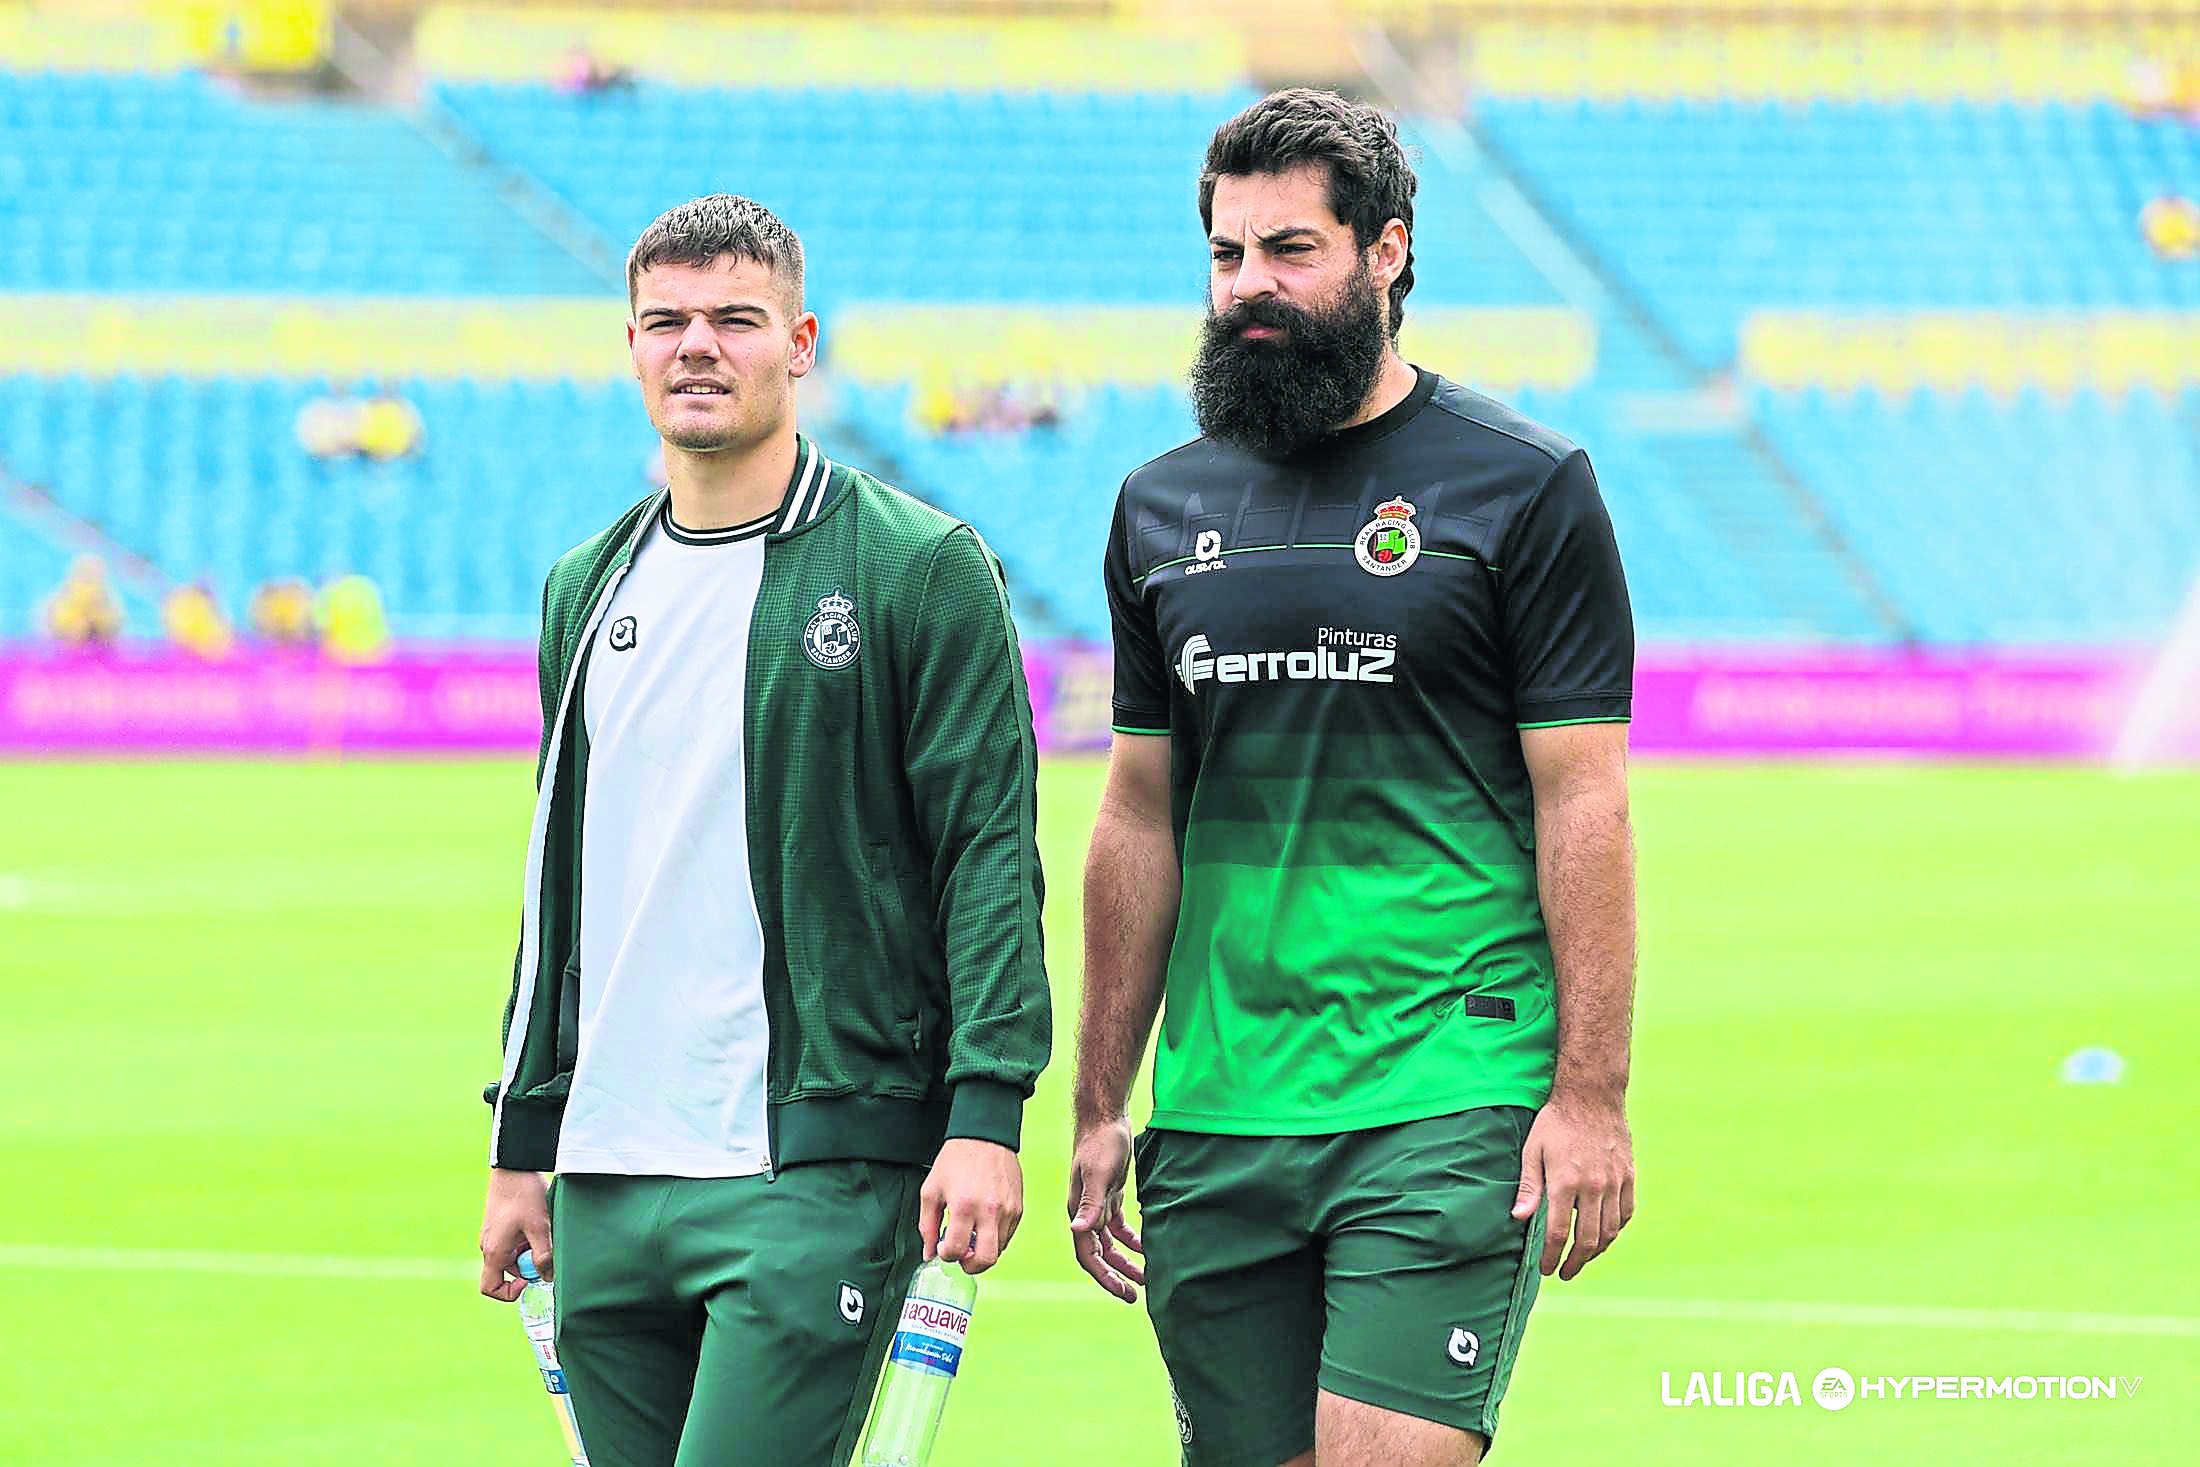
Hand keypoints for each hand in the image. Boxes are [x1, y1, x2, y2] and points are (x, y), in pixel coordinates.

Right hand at [479, 1167, 551, 1301]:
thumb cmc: (524, 1195)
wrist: (513, 1165)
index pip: (490, 1288)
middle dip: (528, 1265)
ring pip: (513, 1255)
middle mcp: (489, 1246)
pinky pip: (513, 1242)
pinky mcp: (500, 1225)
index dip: (509, 1292)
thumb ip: (544, 1255)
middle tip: (545, 1246)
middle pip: (507, 1271)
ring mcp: (494, 1235)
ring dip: (530, 1250)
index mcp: (493, 1251)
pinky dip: (527, 1238)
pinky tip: (539, 1221)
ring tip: (543, 1229)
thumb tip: (548, 1277)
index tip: (530, 1279)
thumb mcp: (539, 1226)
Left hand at [922, 1138, 1023, 1274]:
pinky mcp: (1019, 1208)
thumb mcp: (931, 1190)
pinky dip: (995, 1238)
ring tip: (972, 1235)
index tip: (943, 1247)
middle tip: (961, 1257)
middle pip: (985, 1260)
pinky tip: (984, 1224)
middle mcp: (989, 1211)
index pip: (956, 1250)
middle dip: (970, 1266)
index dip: (946, 1255)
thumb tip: (929, 1253)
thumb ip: (927, 1225)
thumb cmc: (955, 1161)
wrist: (985, 1136)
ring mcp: (1008, 1210)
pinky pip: (1008, 1235)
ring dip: (983, 1250)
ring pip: (999, 1250)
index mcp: (963, 1206)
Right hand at [1066, 1115, 1144, 1301]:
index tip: (1123, 1292)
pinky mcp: (1111, 1194)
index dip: (1104, 1276)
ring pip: (1111, 1243)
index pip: (1088, 1254)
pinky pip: (1119, 1226)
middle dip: (1115, 1276)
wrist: (1104, 1117)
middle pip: (1099, 1254)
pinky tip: (1147, 1249)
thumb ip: (1091, 1203)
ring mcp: (1098, 1203)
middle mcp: (1085, 1212)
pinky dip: (1132, 1239)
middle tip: (1135, 1296)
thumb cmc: (1100, 1143)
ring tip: (1146, 1278)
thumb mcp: (1098, 1173)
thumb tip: (1078, 1231)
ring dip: (1125, 1260)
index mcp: (1079, 1211)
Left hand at [1512, 1094, 1634, 1280]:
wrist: (1591, 1096)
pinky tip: (1604, 1236)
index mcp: (1565, 1182)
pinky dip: (1616, 1230)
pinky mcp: (1629, 1176)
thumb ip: (1529, 1188)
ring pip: (1610, 1231)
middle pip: (1587, 1240)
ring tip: (1582, 1259)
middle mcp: (1593, 1187)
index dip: (1552, 1256)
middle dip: (1575, 1263)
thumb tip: (1518, 1219)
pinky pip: (1626, 1213)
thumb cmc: (1556, 1122)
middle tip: (1565, 1273)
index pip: (1559, 1233)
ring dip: (1596, 1251)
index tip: (1546, 1269)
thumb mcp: (1533, 1151)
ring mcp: (1615, 1183)